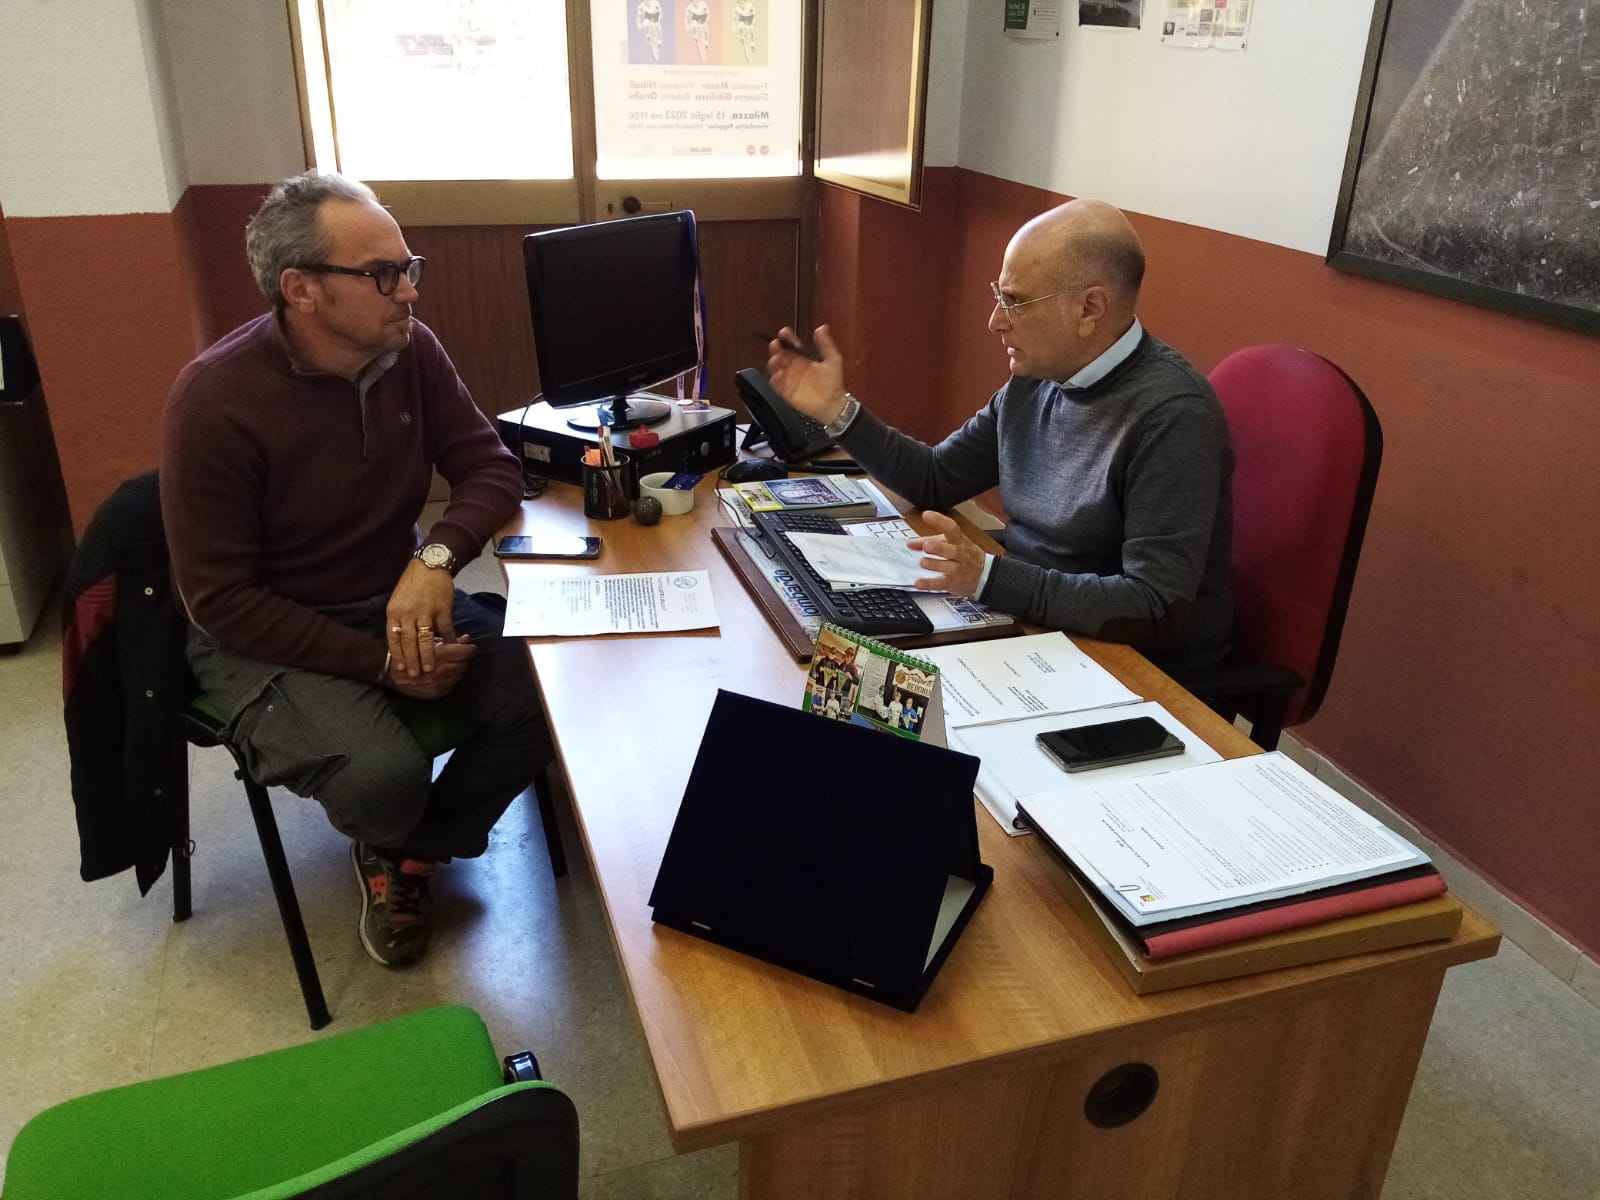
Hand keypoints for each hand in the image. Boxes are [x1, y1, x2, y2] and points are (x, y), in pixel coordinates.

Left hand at [386, 558, 457, 676]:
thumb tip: (401, 638)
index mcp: (394, 611)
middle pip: (409, 642)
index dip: (397, 654)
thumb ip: (399, 618)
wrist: (430, 565)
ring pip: (425, 639)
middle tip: (415, 675)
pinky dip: (449, 640)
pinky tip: (452, 648)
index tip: (400, 668)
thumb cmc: (412, 582)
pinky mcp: (442, 610)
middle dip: (412, 660)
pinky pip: (445, 629)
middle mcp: (408, 614)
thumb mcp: (398, 599)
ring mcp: (426, 612)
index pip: (393, 638)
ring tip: (429, 668)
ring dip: (428, 655)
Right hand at [386, 635, 474, 699]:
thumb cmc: (410, 653)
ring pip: (459, 674)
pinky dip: (451, 679)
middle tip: (459, 654)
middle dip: (463, 658)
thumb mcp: (427, 642)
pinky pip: (451, 685)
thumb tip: (466, 638)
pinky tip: (444, 674)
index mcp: (439, 655)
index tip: (469, 647)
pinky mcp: (437, 693)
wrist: (393, 675)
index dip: (469, 649)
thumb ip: (448, 639)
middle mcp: (441, 670)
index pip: (464, 652)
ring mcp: (440, 683)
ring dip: (457, 668)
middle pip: (463, 663)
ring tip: (450, 664)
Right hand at [767, 324, 848, 423]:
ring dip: (773, 362)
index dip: (787, 337)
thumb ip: (826, 345)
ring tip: (776, 359)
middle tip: (776, 345)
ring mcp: (788, 378)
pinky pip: (776, 384)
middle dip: (776, 348)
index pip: (791, 343)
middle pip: (780, 353)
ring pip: (775, 367)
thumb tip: (821, 327)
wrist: (833, 404)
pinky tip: (778, 375)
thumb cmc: (833, 382)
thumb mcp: (833, 360)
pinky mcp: (785, 391)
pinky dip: (774, 379)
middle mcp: (793, 365)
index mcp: (803, 357)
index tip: (784, 332)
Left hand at [907, 511, 986, 596]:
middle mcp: (959, 553)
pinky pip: (941, 583)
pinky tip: (919, 582)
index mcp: (958, 540)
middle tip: (926, 546)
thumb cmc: (965, 555)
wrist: (984, 574)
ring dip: (933, 564)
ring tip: (923, 562)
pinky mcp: (953, 582)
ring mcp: (957, 569)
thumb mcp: (950, 543)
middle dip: (938, 547)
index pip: (951, 527)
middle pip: (951, 549)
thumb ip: (929, 540)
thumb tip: (911, 542)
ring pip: (947, 566)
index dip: (939, 520)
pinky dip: (929, 583)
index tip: (926, 515)